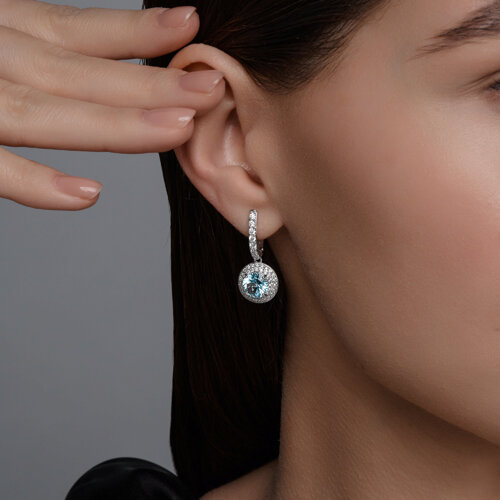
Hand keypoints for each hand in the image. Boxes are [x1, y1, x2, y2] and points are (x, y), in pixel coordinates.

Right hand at [0, 1, 224, 209]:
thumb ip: (32, 55)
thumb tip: (95, 72)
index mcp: (1, 34)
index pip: (73, 32)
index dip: (133, 32)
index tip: (190, 27)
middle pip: (74, 74)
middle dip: (146, 84)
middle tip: (209, 88)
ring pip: (41, 114)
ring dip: (114, 124)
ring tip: (179, 129)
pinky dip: (36, 183)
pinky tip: (90, 193)